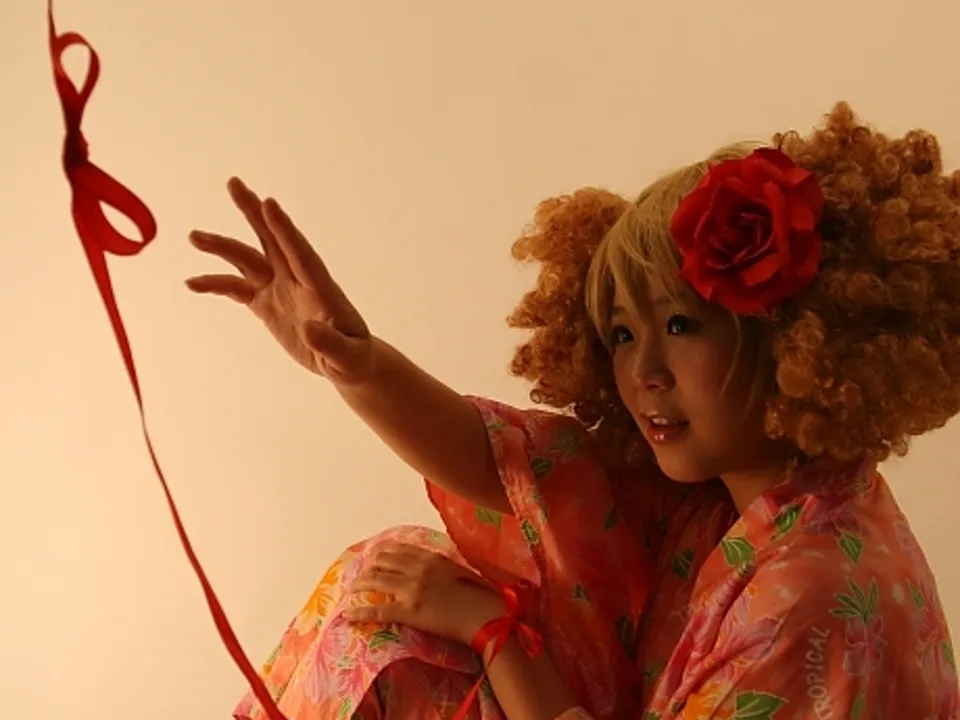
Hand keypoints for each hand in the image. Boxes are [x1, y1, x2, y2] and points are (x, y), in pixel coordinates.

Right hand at [187, 177, 373, 383]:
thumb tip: (310, 329)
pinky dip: (215, 283)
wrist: (345, 361)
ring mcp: (280, 288)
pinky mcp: (266, 303)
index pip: (302, 254)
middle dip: (254, 212)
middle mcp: (298, 280)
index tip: (270, 204)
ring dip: (222, 247)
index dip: (286, 230)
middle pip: (273, 240)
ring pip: (248, 259)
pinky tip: (192, 282)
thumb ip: (330, 343)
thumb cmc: (353, 357)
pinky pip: (236, 288)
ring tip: (194, 237)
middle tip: (234, 184)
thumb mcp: (347, 357)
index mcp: (321, 289)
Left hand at [344, 543, 506, 645]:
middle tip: (361, 574)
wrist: (486, 617)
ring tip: (351, 589)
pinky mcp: (408, 611)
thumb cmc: (482, 596)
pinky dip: (360, 612)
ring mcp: (411, 589)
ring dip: (359, 583)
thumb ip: (445, 566)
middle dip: (368, 566)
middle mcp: (418, 568)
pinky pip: (377, 610)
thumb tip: (437, 568)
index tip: (375, 556)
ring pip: (375, 580)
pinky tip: (348, 614)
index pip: (399, 549)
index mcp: (432, 557)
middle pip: (382, 560)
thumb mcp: (463, 571)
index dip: (383, 552)